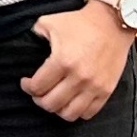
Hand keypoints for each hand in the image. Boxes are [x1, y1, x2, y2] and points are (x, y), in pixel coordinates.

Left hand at [22, 0, 133, 121]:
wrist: (113, 22)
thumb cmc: (79, 22)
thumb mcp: (49, 22)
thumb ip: (34, 35)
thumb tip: (23, 46)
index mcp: (62, 61)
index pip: (37, 87)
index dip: (27, 87)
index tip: (26, 82)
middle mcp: (79, 77)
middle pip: (50, 104)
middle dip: (39, 100)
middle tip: (38, 92)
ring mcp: (94, 86)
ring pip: (69, 114)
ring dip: (57, 109)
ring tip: (54, 98)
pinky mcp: (107, 90)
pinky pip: (88, 113)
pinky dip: (77, 111)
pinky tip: (72, 100)